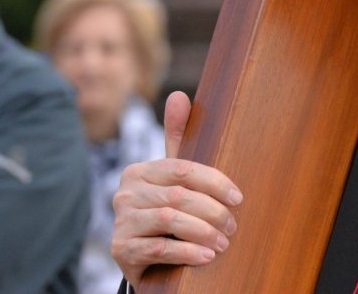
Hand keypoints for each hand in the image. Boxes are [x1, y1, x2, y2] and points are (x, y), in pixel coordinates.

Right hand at [111, 91, 242, 284]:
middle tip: (232, 227)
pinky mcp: (120, 249)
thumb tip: (178, 95)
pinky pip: (158, 247)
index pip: (182, 169)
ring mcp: (120, 221)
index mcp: (139, 171)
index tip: (238, 198)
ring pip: (168, 219)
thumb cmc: (169, 213)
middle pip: (178, 195)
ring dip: (203, 232)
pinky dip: (187, 251)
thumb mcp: (175, 180)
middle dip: (212, 212)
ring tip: (222, 243)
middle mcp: (125, 193)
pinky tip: (206, 257)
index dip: (214, 182)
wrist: (149, 262)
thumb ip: (178, 139)